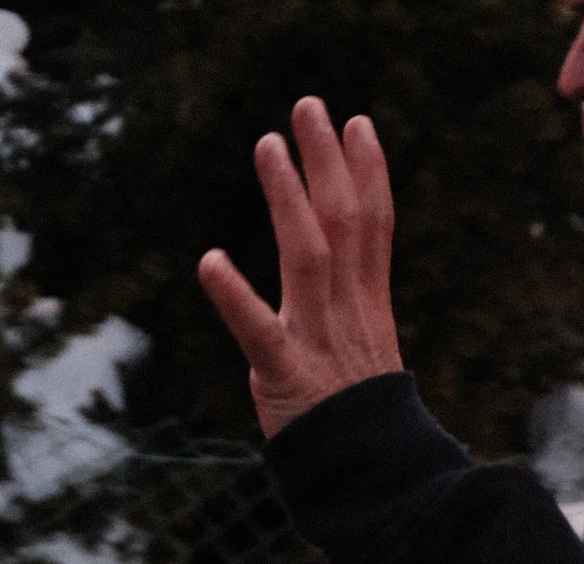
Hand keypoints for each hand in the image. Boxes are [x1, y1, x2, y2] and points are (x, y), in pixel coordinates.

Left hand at [198, 96, 403, 437]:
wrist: (370, 477)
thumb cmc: (358, 414)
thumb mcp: (366, 348)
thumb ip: (352, 301)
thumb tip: (342, 259)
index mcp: (368, 304)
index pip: (374, 225)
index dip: (369, 171)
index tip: (358, 121)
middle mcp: (348, 311)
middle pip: (344, 222)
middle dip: (328, 161)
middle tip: (309, 105)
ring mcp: (318, 341)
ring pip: (308, 256)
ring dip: (288, 196)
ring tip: (267, 144)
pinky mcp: (283, 377)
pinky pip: (259, 332)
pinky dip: (235, 296)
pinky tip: (209, 260)